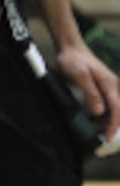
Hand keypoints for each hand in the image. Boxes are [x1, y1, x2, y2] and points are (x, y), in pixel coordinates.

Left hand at [56, 38, 119, 154]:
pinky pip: (106, 104)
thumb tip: (99, 112)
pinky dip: (102, 114)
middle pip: (117, 110)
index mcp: (109, 84)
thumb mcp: (79, 76)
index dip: (113, 125)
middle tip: (101, 138)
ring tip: (95, 131)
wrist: (69, 47)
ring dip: (106, 121)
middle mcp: (112, 86)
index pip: (116, 109)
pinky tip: (94, 120)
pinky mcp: (101, 87)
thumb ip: (91, 93)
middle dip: (111, 126)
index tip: (107, 138)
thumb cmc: (73, 60)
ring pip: (112, 108)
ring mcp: (107, 86)